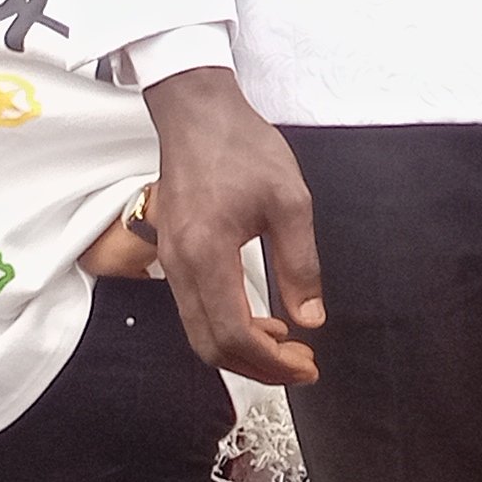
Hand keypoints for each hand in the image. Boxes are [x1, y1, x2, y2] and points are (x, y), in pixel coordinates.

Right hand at [149, 65, 324, 383]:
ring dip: (243, 349)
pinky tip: (263, 321)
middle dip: (257, 367)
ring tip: (289, 347)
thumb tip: (311, 318)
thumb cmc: (241, 147)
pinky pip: (194, 309)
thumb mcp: (290, 203)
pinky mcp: (172, 255)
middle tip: (301, 367)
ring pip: (199, 332)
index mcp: (206, 252)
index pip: (232, 333)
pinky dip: (227, 326)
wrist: (197, 114)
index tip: (306, 365)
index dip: (270, 362)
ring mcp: (170, 261)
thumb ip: (301, 265)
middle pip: (210, 345)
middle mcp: (178, 264)